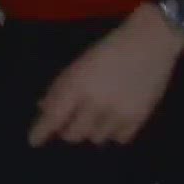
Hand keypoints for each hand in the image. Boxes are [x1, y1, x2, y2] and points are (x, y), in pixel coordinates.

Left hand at [29, 4, 183, 146]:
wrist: (150, 42)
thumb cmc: (109, 48)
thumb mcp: (78, 63)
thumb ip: (61, 88)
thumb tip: (44, 109)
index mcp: (77, 85)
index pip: (53, 117)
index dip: (41, 131)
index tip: (33, 141)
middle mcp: (95, 104)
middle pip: (73, 134)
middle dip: (67, 129)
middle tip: (70, 121)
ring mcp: (118, 114)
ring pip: (96, 139)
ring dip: (91, 130)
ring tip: (95, 115)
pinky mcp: (139, 119)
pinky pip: (119, 139)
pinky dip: (113, 132)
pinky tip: (113, 120)